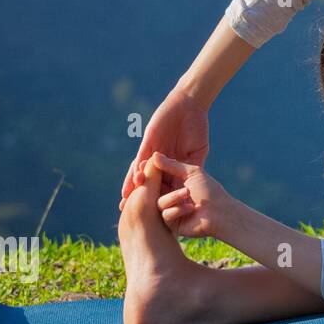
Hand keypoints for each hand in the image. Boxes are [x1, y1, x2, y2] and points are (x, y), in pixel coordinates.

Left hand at [120, 86, 208, 208]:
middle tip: (132, 216)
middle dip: (140, 198)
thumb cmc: (196, 127)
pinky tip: (131, 184)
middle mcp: (159, 161)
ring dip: (133, 189)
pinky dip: (135, 172)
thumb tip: (194, 188)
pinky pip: (139, 160)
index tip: (156, 217)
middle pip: (147, 183)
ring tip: (126, 204)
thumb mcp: (198, 153)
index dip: (159, 200)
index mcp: (171, 165)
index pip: (163, 186)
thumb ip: (193, 168)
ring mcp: (152, 153)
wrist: (189, 106)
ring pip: (139, 174)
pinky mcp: (148, 144)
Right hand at [148, 153, 233, 239]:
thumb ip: (172, 165)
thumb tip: (154, 155)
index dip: (151, 171)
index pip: (158, 176)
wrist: (220, 213)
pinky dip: (177, 210)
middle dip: (152, 184)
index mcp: (175, 182)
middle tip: (144, 179)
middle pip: (153, 190)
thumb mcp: (192, 173)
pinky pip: (165, 214)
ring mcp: (171, 209)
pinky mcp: (172, 223)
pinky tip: (190, 208)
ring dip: (173, 197)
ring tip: (187, 194)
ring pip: (158, 202)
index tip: (143, 164)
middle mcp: (171, 195)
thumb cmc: (209, 191)